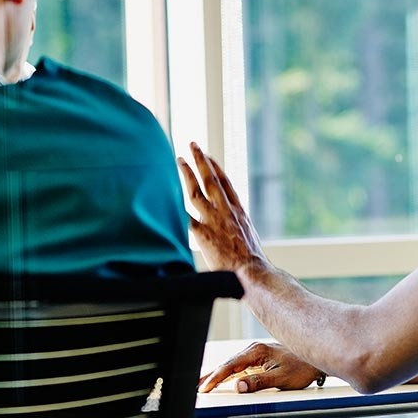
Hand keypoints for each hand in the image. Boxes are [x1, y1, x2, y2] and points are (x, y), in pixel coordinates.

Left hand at [178, 142, 266, 274]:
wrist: (252, 272)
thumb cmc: (252, 263)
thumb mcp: (248, 238)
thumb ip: (237, 228)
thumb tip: (233, 228)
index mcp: (238, 211)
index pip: (225, 183)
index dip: (215, 167)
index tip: (208, 156)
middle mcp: (226, 211)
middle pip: (211, 179)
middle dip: (201, 160)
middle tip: (193, 145)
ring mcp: (214, 220)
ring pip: (196, 191)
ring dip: (187, 174)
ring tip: (178, 160)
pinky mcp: (203, 233)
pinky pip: (185, 217)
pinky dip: (175, 207)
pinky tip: (165, 195)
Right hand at [198, 341, 324, 393]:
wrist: (315, 361)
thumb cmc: (301, 368)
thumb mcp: (281, 378)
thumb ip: (259, 383)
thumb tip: (239, 386)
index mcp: (256, 352)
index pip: (230, 366)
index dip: (216, 377)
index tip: (206, 387)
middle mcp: (253, 351)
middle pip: (226, 364)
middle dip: (210, 375)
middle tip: (196, 386)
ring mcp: (255, 355)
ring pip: (231, 366)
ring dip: (217, 375)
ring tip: (202, 384)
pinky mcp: (257, 361)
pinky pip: (238, 368)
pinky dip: (226, 374)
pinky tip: (219, 380)